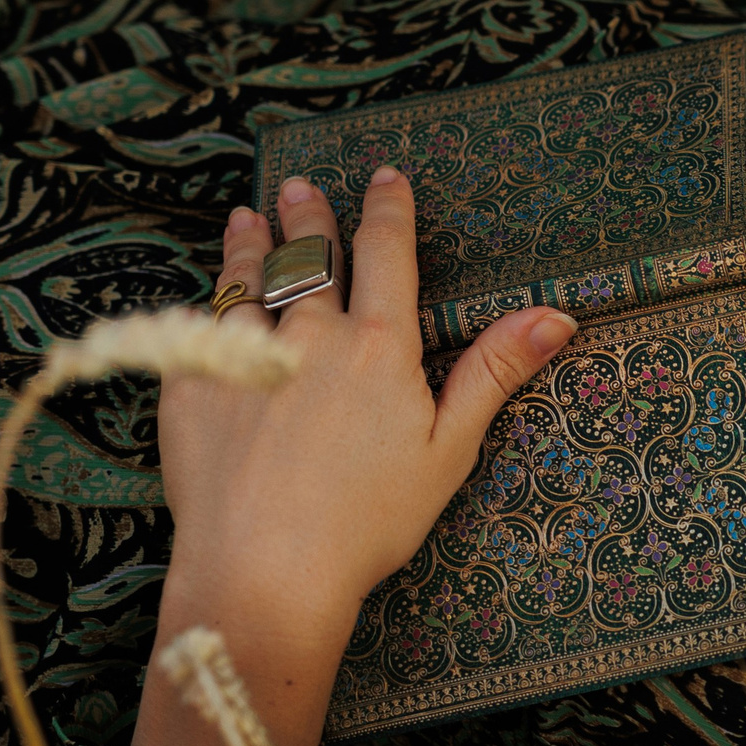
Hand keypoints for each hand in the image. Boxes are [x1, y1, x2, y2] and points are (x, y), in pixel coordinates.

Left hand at [132, 167, 576, 745]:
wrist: (266, 569)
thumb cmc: (370, 522)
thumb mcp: (450, 449)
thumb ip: (493, 373)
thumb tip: (556, 316)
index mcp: (379, 347)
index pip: (385, 253)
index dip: (387, 209)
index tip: (386, 176)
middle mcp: (310, 335)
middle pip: (308, 255)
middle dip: (308, 214)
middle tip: (299, 186)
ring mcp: (242, 355)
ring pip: (245, 280)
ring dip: (249, 244)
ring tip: (247, 219)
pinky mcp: (190, 386)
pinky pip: (195, 327)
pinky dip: (204, 301)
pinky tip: (205, 298)